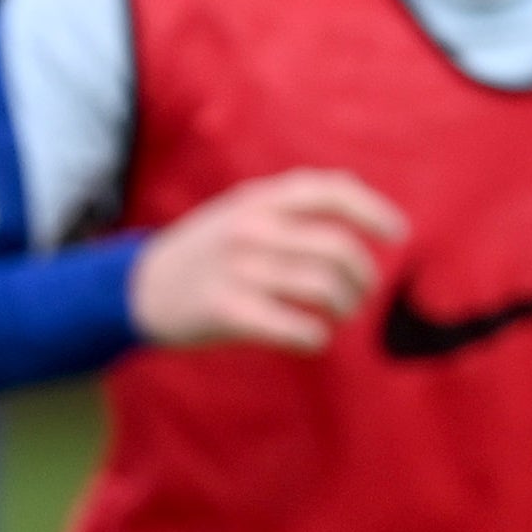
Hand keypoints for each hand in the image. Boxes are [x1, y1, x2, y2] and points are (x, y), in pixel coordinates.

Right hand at [126, 168, 409, 352]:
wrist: (134, 289)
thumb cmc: (202, 252)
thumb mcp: (239, 210)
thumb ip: (289, 204)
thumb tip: (359, 201)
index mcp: (258, 199)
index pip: (332, 192)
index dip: (374, 211)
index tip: (397, 235)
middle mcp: (251, 229)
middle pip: (336, 248)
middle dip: (361, 277)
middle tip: (359, 295)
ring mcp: (237, 269)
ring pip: (321, 288)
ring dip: (343, 307)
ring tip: (338, 316)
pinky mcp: (226, 310)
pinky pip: (293, 326)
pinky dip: (314, 337)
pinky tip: (313, 339)